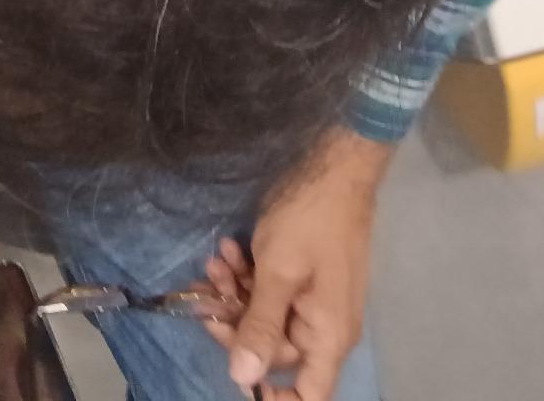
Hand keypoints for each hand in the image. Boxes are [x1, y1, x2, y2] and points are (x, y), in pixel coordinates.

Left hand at [224, 129, 391, 399]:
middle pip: (276, 352)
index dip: (275, 398)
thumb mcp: (279, 273)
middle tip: (207, 295)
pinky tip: (229, 251)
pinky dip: (249, 276)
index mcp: (328, 336)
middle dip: (238, 325)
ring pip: (269, 317)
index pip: (309, 394)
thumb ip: (261, 326)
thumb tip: (243, 378)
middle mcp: (326, 326)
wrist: (335, 165)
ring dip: (238, 293)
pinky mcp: (305, 276)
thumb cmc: (310, 220)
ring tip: (215, 262)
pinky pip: (274, 292)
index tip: (239, 378)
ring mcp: (316, 299)